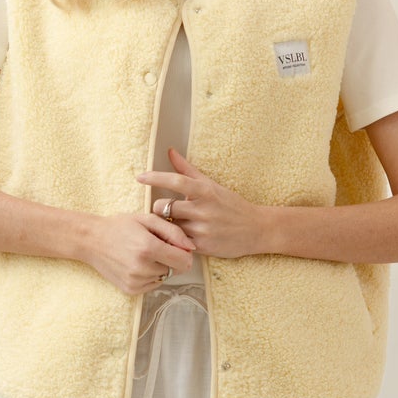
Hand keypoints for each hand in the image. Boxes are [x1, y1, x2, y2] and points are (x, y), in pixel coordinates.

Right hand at [83, 209, 197, 295]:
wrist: (92, 240)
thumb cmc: (120, 226)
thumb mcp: (148, 219)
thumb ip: (174, 232)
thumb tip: (191, 248)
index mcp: (149, 248)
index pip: (184, 261)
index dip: (184, 253)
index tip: (175, 245)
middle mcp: (142, 268)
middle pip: (175, 270)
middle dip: (170, 259)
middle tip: (154, 247)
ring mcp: (135, 281)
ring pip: (164, 278)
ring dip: (160, 267)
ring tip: (142, 254)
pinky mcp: (130, 290)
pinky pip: (152, 285)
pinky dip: (149, 275)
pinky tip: (137, 264)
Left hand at [137, 147, 262, 259]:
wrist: (257, 229)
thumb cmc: (231, 205)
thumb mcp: (211, 185)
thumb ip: (187, 170)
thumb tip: (170, 151)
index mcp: (205, 191)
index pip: (175, 181)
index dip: (155, 178)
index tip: (140, 177)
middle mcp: (203, 209)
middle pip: (164, 207)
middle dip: (159, 208)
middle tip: (163, 210)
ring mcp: (202, 229)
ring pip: (169, 226)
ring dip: (167, 225)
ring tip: (173, 224)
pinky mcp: (203, 246)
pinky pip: (178, 242)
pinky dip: (175, 239)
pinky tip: (178, 237)